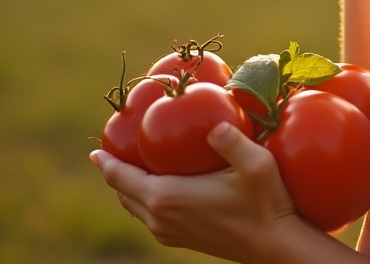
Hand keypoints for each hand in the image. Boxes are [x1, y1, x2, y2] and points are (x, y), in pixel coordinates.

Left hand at [92, 122, 305, 261]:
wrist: (275, 246)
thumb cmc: (266, 203)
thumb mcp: (255, 165)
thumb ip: (232, 140)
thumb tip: (214, 124)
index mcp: (167, 198)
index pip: (120, 178)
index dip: (105, 162)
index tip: (95, 148)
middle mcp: (160, 218)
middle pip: (122, 193)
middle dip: (115, 171)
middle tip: (115, 148)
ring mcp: (168, 232)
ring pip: (134, 207)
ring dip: (129, 187)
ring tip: (133, 163)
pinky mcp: (180, 239)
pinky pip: (149, 217)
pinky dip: (143, 199)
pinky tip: (158, 184)